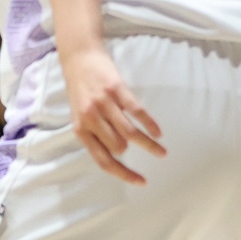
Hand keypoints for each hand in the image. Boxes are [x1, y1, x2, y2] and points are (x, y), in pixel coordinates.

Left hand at [62, 43, 165, 184]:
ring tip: (162, 152)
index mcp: (80, 128)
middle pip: (118, 148)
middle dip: (131, 151)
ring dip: (149, 146)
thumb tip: (115, 155)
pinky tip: (158, 133)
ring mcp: (103, 104)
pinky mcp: (116, 90)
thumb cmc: (80, 89)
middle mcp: (90, 118)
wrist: (78, 57)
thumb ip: (94, 134)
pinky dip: (150, 125)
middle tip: (146, 150)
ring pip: (130, 134)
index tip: (141, 181)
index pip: (103, 160)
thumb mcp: (80, 115)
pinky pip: (137, 113)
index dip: (123, 173)